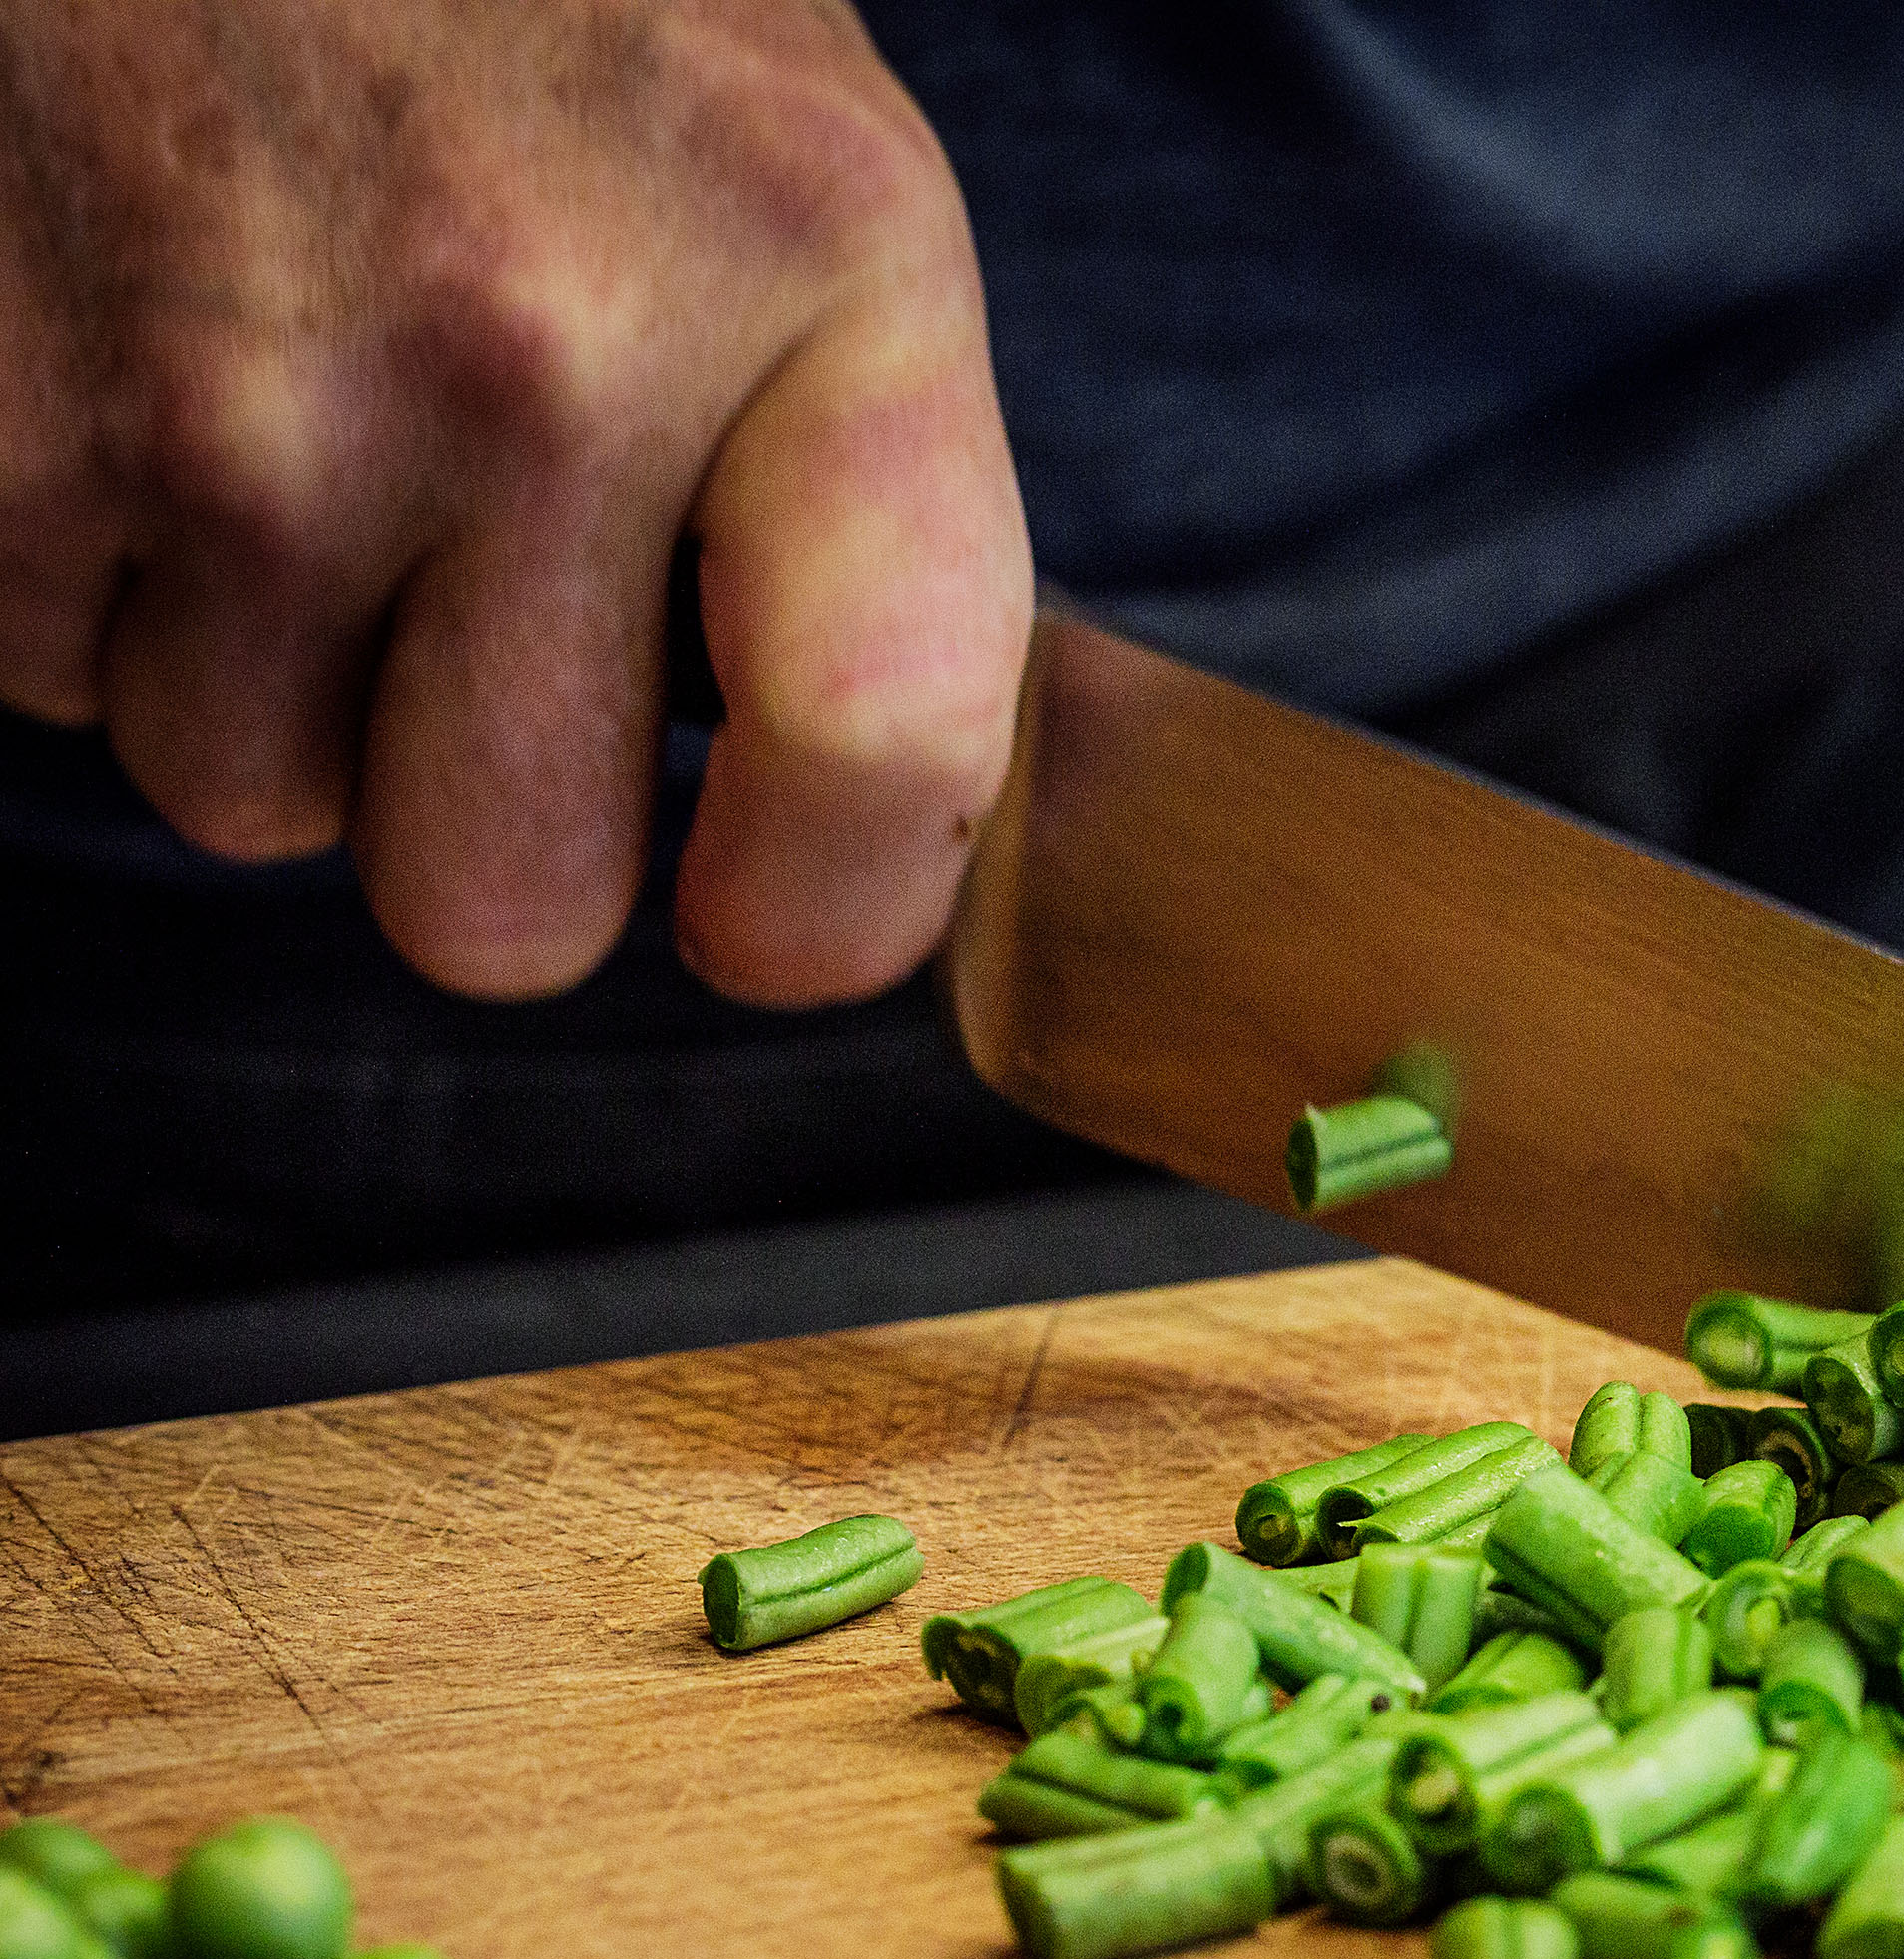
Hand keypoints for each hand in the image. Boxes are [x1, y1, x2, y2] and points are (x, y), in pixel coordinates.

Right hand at [0, 0, 1028, 1005]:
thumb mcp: (783, 165)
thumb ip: (843, 485)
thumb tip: (839, 815)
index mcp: (810, 250)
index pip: (886, 746)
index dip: (828, 905)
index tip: (772, 913)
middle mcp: (534, 343)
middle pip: (507, 897)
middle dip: (479, 816)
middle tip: (476, 627)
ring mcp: (236, 393)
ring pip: (255, 792)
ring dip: (273, 665)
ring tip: (288, 399)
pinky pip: (55, 678)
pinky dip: (94, 572)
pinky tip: (143, 360)